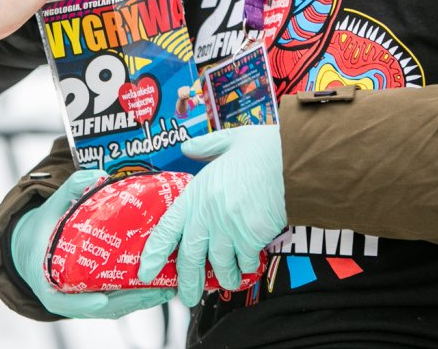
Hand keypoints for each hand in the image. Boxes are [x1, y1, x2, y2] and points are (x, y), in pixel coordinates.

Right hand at [12, 169, 175, 318]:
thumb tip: (98, 176)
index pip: (64, 300)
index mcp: (47, 280)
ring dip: (140, 301)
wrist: (33, 247)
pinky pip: (118, 302)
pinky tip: (159, 288)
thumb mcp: (50, 208)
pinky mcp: (95, 298)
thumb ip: (70, 190)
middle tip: (154, 290)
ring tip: (166, 290)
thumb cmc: (41, 230)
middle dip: (129, 301)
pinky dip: (137, 297)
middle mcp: (65, 297)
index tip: (102, 300)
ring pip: (114, 307)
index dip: (83, 303)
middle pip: (99, 307)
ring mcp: (82, 300)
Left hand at [137, 125, 285, 306]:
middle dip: (188, 283)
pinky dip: (248, 265)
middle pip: (191, 258)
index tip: (146, 270)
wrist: (292, 159)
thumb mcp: (227, 141)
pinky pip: (246, 261)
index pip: (167, 229)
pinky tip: (251, 262)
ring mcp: (229, 228)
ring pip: (220, 266)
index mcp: (196, 193)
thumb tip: (188, 148)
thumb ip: (205, 147)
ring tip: (228, 278)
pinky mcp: (252, 237)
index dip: (154, 253)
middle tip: (187, 296)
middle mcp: (207, 214)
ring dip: (224, 276)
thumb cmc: (262, 149)